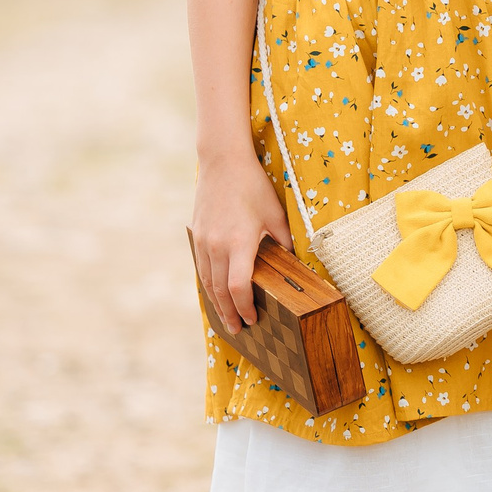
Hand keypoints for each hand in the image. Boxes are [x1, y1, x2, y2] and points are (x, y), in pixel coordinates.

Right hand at [192, 149, 292, 332]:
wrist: (222, 161)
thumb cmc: (252, 185)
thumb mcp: (275, 213)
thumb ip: (284, 241)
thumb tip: (295, 263)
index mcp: (238, 243)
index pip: (238, 287)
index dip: (245, 307)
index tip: (254, 319)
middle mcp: (216, 246)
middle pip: (220, 291)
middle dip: (230, 314)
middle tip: (239, 331)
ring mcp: (204, 240)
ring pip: (208, 281)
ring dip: (217, 303)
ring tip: (227, 319)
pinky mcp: (197, 234)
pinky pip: (202, 267)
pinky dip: (209, 284)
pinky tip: (215, 292)